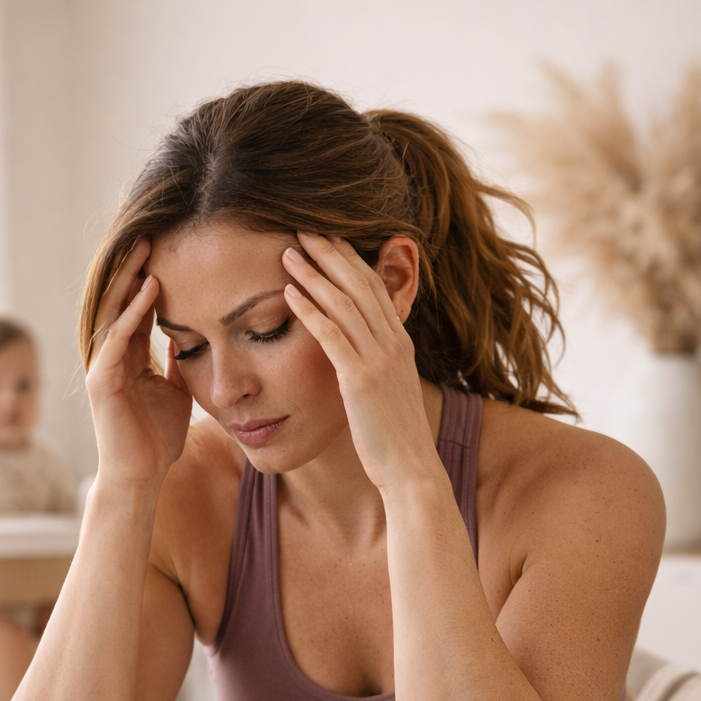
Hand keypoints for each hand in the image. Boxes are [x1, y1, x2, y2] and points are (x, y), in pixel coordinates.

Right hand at [85, 237, 192, 488]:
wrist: (142, 475)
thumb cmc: (158, 438)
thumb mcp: (176, 390)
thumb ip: (177, 362)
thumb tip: (189, 336)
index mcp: (127, 355)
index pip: (136, 306)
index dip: (148, 277)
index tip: (169, 249)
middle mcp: (110, 355)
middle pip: (119, 300)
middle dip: (133, 267)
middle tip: (152, 232)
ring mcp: (102, 365)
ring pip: (114, 311)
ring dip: (130, 279)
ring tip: (146, 248)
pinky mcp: (100, 380)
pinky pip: (118, 338)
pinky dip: (133, 313)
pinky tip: (149, 290)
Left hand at [281, 233, 437, 491]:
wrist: (412, 470)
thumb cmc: (396, 439)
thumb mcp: (391, 393)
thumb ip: (378, 367)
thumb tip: (359, 359)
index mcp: (401, 343)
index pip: (375, 288)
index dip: (350, 259)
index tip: (327, 239)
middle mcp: (393, 344)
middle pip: (360, 284)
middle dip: (331, 253)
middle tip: (303, 230)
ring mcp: (379, 360)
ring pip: (345, 303)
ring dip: (314, 273)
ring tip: (288, 252)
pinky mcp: (361, 381)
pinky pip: (332, 336)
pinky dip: (309, 310)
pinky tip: (289, 293)